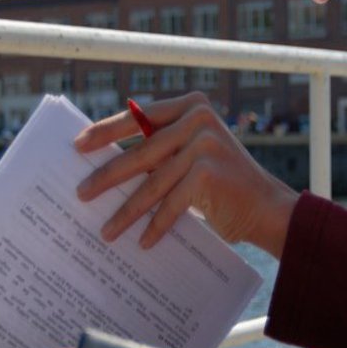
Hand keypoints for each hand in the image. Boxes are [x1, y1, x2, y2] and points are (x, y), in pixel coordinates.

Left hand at [74, 92, 298, 257]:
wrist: (268, 208)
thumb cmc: (224, 184)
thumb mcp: (193, 155)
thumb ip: (162, 149)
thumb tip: (108, 163)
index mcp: (192, 105)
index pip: (140, 116)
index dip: (107, 131)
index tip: (78, 145)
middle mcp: (199, 118)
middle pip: (141, 151)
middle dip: (108, 176)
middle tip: (81, 193)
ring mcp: (204, 143)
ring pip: (153, 182)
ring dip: (126, 211)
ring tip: (106, 230)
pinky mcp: (207, 172)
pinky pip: (171, 203)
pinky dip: (156, 226)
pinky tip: (142, 242)